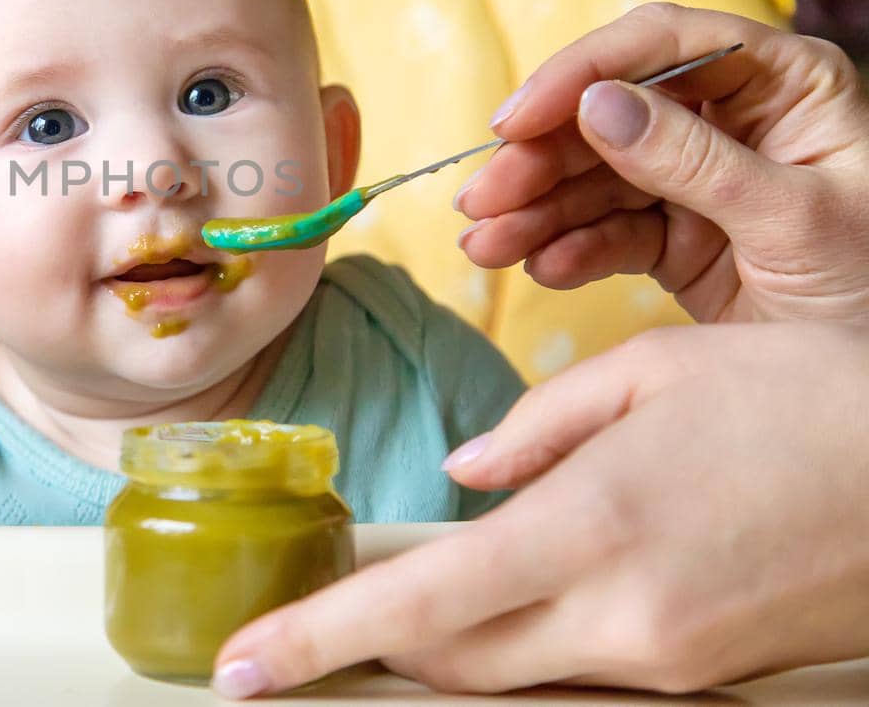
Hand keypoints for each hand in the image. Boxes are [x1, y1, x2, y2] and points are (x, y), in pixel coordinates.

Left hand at [211, 321, 868, 696]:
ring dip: (453, 639)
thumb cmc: (804, 399)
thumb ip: (535, 429)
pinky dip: (530, 637)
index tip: (245, 664)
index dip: (318, 638)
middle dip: (374, 644)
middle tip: (317, 616)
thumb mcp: (652, 373)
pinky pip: (583, 668)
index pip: (418, 608)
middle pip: (451, 662)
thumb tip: (467, 471)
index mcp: (592, 529)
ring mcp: (669, 663)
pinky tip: (530, 585)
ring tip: (414, 588)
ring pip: (515, 672)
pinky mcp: (704, 676)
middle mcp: (623, 619)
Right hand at [455, 3, 868, 322]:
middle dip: (540, 158)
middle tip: (483, 198)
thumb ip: (694, 161)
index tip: (516, 120)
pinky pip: (608, 232)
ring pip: (596, 177)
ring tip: (486, 245)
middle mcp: (736, 119)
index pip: (666, 45)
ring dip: (536, 210)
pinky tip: (539, 266)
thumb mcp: (794, 219)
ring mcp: (700, 179)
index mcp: (787, 84)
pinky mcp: (677, 237)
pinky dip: (569, 250)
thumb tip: (596, 105)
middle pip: (612, 113)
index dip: (580, 72)